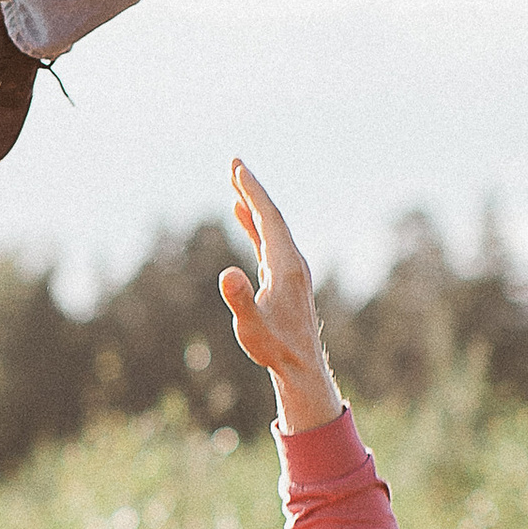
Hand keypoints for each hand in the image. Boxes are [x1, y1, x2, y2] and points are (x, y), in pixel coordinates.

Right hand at [218, 161, 342, 434]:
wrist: (300, 365)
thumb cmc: (275, 348)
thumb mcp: (252, 326)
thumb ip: (240, 300)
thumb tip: (227, 273)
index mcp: (286, 265)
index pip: (268, 218)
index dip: (253, 192)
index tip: (238, 168)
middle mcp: (291, 261)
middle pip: (271, 216)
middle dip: (252, 189)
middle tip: (235, 162)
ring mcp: (288, 268)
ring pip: (269, 227)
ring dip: (252, 204)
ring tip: (236, 182)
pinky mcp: (283, 277)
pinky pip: (267, 240)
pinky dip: (253, 224)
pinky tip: (241, 216)